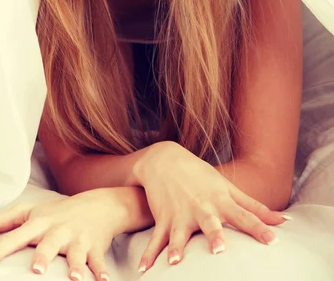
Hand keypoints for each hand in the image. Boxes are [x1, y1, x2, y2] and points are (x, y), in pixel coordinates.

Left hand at [0, 188, 126, 279]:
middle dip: (44, 255)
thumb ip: (0, 222)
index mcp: (40, 221)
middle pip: (49, 242)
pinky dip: (101, 270)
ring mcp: (78, 238)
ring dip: (76, 265)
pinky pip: (98, 260)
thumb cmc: (58, 212)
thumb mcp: (29, 211)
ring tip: (74, 277)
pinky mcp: (95, 246)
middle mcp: (58, 229)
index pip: (16, 234)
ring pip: (77, 252)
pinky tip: (103, 280)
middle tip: (36, 269)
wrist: (99, 204)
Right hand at [133, 141, 289, 272]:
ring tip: (175, 262)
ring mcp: (180, 213)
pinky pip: (155, 239)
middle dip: (214, 235)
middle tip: (220, 250)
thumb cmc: (201, 176)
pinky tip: (144, 269)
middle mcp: (201, 208)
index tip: (273, 241)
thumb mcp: (227, 188)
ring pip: (178, 234)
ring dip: (176, 247)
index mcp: (220, 201)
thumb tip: (284, 221)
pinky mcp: (162, 218)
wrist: (164, 159)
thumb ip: (255, 207)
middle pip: (210, 223)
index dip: (258, 228)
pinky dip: (148, 254)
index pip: (243, 216)